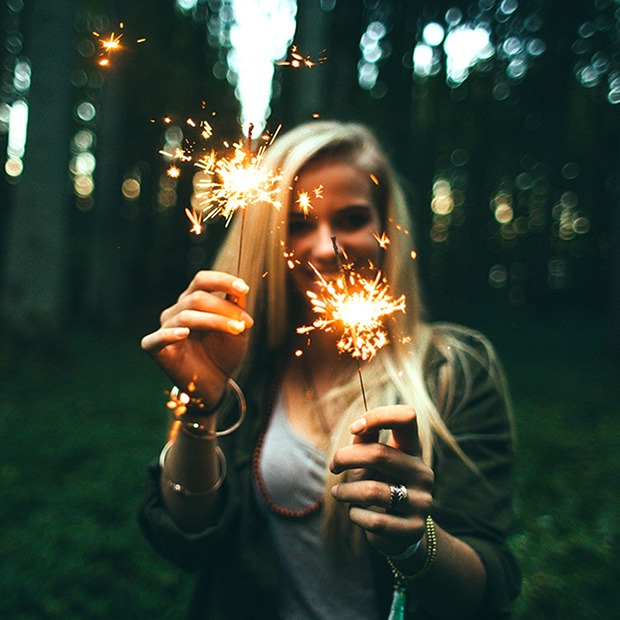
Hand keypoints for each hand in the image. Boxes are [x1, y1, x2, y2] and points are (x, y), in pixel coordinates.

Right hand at [141, 270, 253, 406]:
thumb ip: (237, 308)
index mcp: (193, 300)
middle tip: (245, 323)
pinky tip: (184, 333)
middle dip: (224, 308)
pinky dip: (170, 333)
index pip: (202, 280)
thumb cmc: (224, 352)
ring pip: (187, 316)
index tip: (243, 288)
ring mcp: (165, 327)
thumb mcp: (238, 328)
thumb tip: (240, 288)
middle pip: (197, 298)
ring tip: (238, 330)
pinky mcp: (154, 348)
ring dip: (216, 321)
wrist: (215, 383)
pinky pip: (159, 337)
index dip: (222, 280)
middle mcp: (177, 310)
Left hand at [329, 405, 433, 556]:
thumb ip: (365, 441)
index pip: (406, 417)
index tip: (354, 428)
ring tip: (338, 492)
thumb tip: (358, 427)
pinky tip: (354, 512)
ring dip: (346, 491)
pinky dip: (356, 514)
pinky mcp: (415, 528)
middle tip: (333, 466)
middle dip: (345, 458)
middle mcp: (421, 472)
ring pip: (373, 490)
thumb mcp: (371, 461)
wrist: (397, 531)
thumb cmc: (379, 485)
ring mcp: (422, 501)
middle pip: (379, 453)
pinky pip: (376, 520)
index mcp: (412, 449)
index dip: (378, 416)